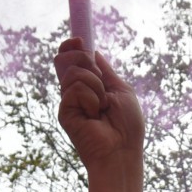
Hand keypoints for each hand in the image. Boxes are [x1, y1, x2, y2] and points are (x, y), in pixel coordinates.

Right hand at [54, 42, 144, 169]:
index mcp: (90, 86)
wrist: (121, 151)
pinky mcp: (64, 111)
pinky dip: (91, 98)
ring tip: (103, 107)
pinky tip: (94, 115)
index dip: (72, 47)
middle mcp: (76, 92)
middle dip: (84, 60)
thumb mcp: (121, 90)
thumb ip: (106, 71)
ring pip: (74, 72)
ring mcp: (69, 102)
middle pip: (67, 60)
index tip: (78, 40)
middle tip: (100, 80)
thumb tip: (94, 52)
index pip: (73, 60)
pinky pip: (74, 88)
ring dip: (95, 86)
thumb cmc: (127, 126)